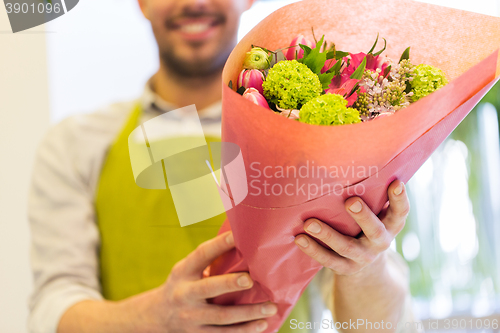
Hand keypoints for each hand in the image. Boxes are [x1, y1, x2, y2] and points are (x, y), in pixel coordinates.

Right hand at [152, 231, 276, 331]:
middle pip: (208, 288)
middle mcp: (185, 294)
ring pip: (222, 317)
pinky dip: (245, 331)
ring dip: (248, 314)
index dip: (219, 244)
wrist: (158, 315)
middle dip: (230, 284)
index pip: (201, 254)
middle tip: (250, 279)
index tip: (237, 236)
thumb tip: (241, 238)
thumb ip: (209, 259)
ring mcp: (191, 317)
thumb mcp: (187, 268)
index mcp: (184, 272)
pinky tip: (262, 325)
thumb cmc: (183, 284)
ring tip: (270, 307)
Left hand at [294, 180, 408, 275]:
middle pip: (374, 230)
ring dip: (327, 234)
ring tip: (309, 223)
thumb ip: (373, 195)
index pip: (400, 212)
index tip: (396, 183)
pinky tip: (299, 238)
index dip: (400, 199)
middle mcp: (380, 242)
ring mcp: (363, 257)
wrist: (367, 267)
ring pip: (346, 247)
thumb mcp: (377, 213)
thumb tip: (358, 159)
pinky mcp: (345, 268)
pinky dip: (313, 249)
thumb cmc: (368, 225)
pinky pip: (328, 260)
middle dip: (363, 216)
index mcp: (391, 225)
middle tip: (350, 201)